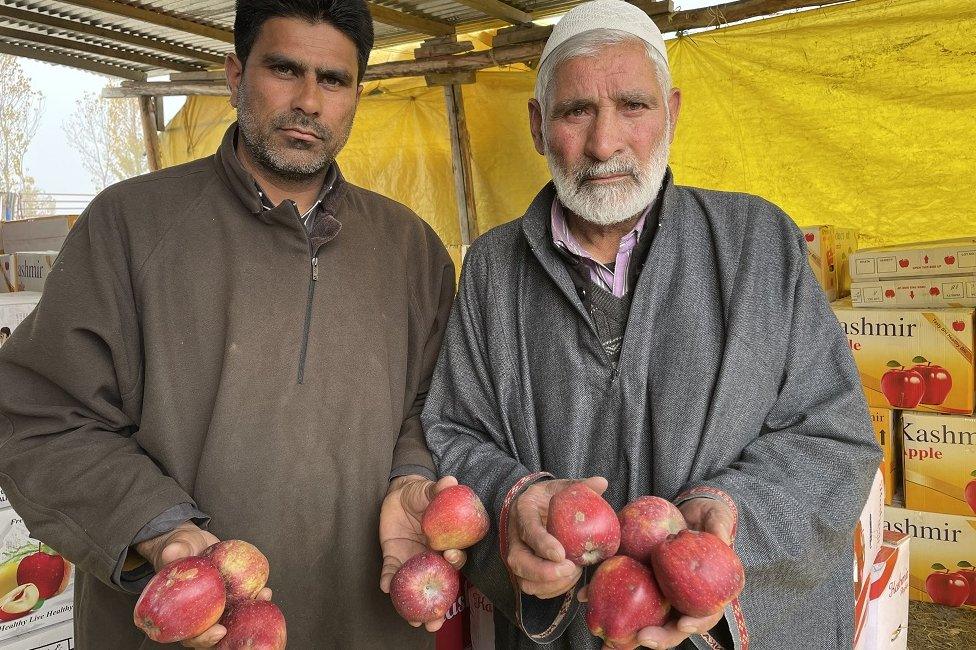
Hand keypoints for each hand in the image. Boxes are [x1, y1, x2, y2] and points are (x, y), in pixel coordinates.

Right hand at [133, 521, 271, 647]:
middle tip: (249, 618)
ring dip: (252, 614)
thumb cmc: (179, 550)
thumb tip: (171, 552)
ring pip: (235, 619)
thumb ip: (174, 551)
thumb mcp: (175, 548)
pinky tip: (264, 590)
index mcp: (182, 613)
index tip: (219, 631)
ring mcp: (218, 606)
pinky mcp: (231, 596)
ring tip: (263, 597)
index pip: (191, 635)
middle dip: (234, 632)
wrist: (193, 544)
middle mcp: (202, 614)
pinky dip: (255, 598)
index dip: (204, 639)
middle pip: (216, 633)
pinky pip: (244, 601)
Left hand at [379, 474, 466, 631]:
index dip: (455, 561)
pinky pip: (393, 573)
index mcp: (446, 542)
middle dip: (439, 605)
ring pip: (417, 586)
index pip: (455, 557)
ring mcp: (414, 559)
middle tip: (436, 621)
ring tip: (415, 622)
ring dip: (416, 605)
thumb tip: (450, 481)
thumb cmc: (420, 493)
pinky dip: (390, 581)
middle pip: (439, 583)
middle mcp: (433, 556)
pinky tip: (387, 588)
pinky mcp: (395, 558)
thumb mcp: (428, 490)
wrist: (398, 494)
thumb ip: (438, 489)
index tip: (451, 558)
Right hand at [505, 476, 607, 599]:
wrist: (531, 506)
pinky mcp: (523, 570)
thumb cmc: (549, 497)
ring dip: (550, 584)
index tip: (561, 554)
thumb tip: (602, 482)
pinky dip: (551, 590)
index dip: (543, 544)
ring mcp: (517, 554)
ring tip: (573, 574)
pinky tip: (569, 580)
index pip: (528, 530)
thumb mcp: (561, 486)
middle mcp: (515, 536)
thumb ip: (579, 485)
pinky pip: (533, 588)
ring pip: (524, 580)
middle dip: (544, 572)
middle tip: (570, 568)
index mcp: (523, 510)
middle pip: (519, 562)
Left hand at [585, 498, 732, 648]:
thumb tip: (722, 538)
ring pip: (645, 618)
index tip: (683, 624)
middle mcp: (683, 599)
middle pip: (673, 627)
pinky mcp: (640, 581)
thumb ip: (720, 528)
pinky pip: (622, 590)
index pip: (705, 615)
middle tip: (642, 637)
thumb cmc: (710, 518)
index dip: (695, 623)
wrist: (689, 512)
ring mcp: (660, 592)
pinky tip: (585, 596)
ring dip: (627, 629)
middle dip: (658, 637)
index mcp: (707, 593)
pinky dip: (603, 595)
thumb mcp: (718, 519)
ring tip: (609, 635)